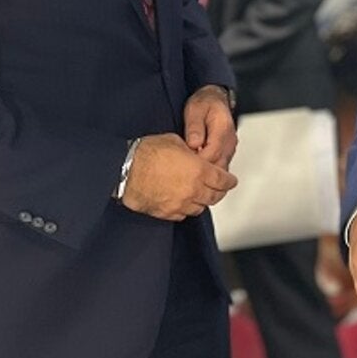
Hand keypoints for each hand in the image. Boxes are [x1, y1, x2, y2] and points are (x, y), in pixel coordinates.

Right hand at [121, 132, 236, 220]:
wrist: (125, 169)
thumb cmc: (147, 152)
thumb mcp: (175, 142)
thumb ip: (190, 152)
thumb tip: (194, 155)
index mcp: (199, 171)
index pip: (223, 180)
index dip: (229, 181)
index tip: (231, 181)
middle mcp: (193, 190)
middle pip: (214, 197)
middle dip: (218, 192)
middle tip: (219, 189)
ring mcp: (180, 204)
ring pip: (199, 208)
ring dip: (202, 201)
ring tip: (199, 195)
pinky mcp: (167, 213)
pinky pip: (182, 215)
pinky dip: (185, 209)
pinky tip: (182, 202)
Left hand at [183, 85, 235, 169]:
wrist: (214, 100)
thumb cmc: (204, 104)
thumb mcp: (195, 109)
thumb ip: (195, 127)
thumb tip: (194, 144)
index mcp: (223, 128)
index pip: (213, 152)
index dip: (198, 161)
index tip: (184, 162)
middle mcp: (229, 141)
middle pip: (218, 164)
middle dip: (201, 170)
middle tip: (184, 169)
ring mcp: (229, 148)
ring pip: (220, 168)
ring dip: (206, 172)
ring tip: (189, 170)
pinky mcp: (226, 153)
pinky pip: (220, 166)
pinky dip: (209, 170)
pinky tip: (196, 168)